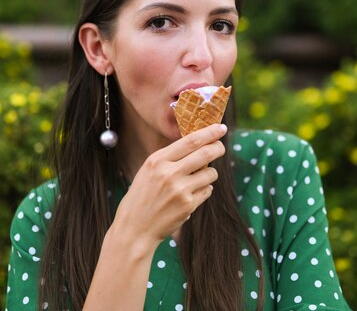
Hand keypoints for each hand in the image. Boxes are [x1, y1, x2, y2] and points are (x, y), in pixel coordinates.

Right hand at [112, 123, 226, 247]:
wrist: (135, 228)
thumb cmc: (143, 196)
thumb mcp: (149, 170)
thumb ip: (170, 157)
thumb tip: (200, 143)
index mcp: (157, 160)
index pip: (190, 140)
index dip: (209, 132)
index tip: (221, 128)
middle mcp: (169, 173)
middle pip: (206, 153)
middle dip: (218, 148)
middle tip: (221, 147)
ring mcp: (180, 190)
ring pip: (210, 173)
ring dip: (210, 173)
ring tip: (198, 177)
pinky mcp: (188, 205)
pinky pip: (207, 190)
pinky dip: (204, 189)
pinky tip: (191, 194)